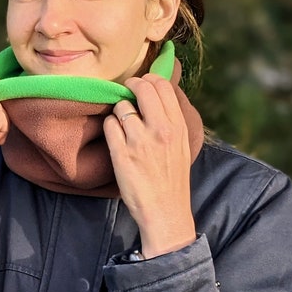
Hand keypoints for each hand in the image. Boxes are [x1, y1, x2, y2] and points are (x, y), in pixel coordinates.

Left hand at [103, 72, 195, 258]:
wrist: (166, 211)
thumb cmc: (172, 178)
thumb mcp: (182, 144)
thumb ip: (171, 118)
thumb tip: (157, 92)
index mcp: (178, 126)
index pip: (162, 85)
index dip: (148, 79)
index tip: (142, 86)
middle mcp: (160, 130)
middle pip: (141, 87)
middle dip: (130, 86)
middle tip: (127, 94)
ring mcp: (140, 141)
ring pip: (121, 106)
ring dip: (119, 111)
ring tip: (124, 125)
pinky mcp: (121, 153)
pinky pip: (109, 124)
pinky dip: (110, 127)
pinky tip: (116, 137)